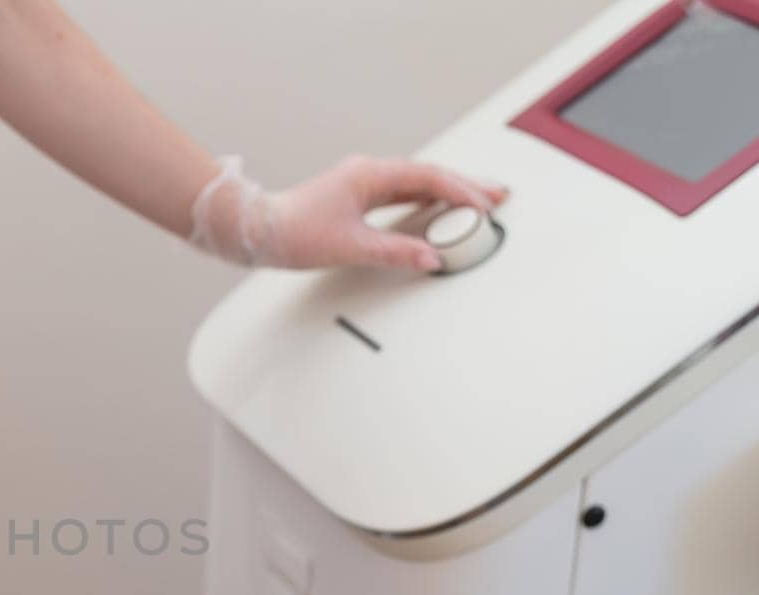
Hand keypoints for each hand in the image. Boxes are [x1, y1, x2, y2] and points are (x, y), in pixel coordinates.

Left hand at [263, 155, 507, 270]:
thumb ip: (394, 251)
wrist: (258, 232)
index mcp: (371, 175)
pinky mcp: (356, 198)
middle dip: (465, 186)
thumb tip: (429, 257)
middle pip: (429, 175)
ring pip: (417, 184)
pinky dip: (425, 202)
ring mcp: (363, 184)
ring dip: (448, 193)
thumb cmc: (293, 231)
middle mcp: (369, 173)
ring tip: (478, 203)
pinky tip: (437, 211)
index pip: (429, 177)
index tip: (486, 204)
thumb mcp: (351, 246)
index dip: (462, 191)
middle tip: (499, 195)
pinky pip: (402, 195)